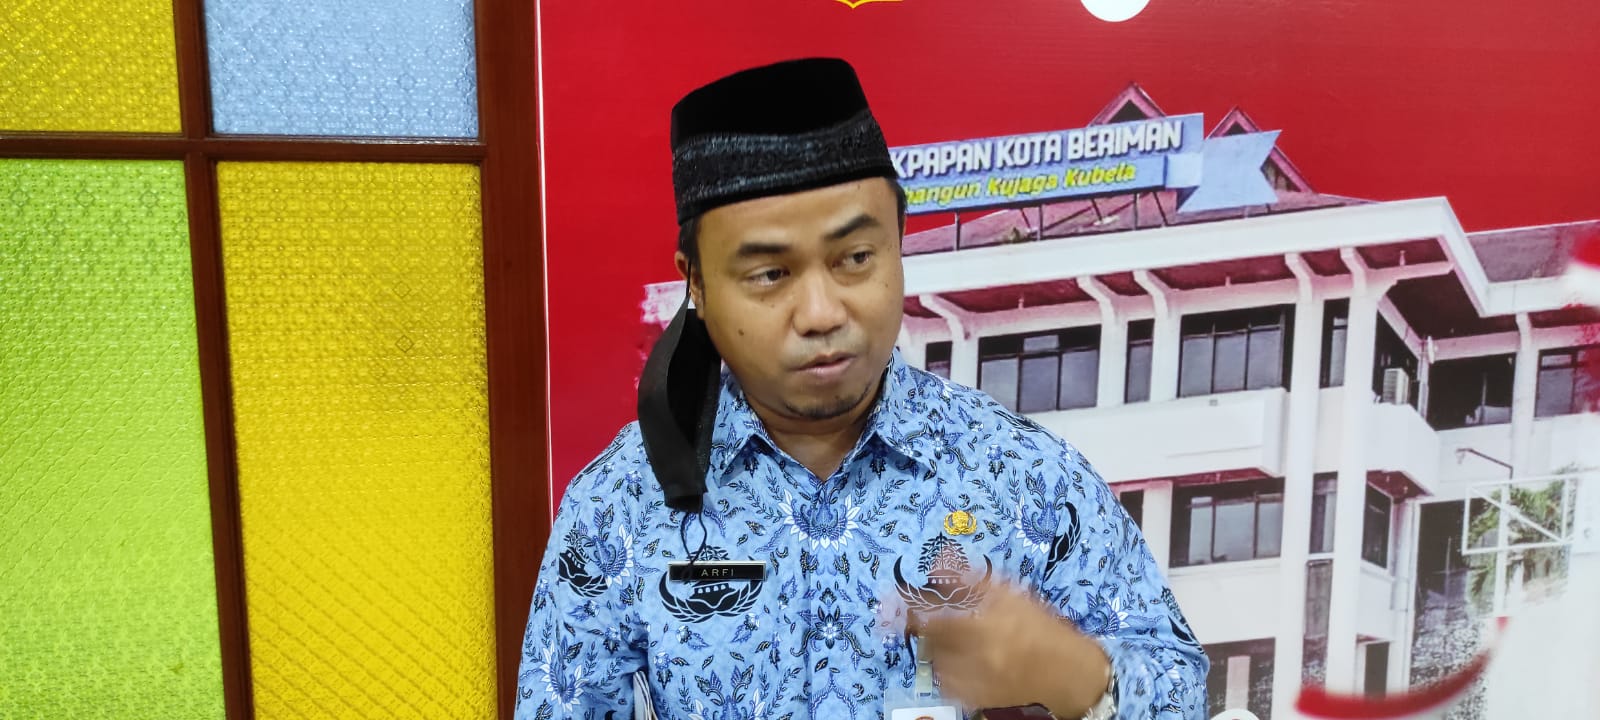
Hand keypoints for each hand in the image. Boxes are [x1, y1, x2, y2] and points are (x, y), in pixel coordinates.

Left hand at [911, 579, 1111, 716]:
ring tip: (962, 638)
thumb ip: (974, 581)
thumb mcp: (1015, 597)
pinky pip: (944, 679)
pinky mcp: (971, 699)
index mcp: (986, 622)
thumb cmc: (1045, 631)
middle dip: (926, 623)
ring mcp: (972, 679)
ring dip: (938, 644)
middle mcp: (975, 653)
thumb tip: (939, 561)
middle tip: (936, 616)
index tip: (893, 597)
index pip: (929, 613)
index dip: (907, 604)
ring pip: (934, 657)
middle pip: (928, 636)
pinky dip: (947, 666)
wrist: (1070, 678)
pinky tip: (967, 659)